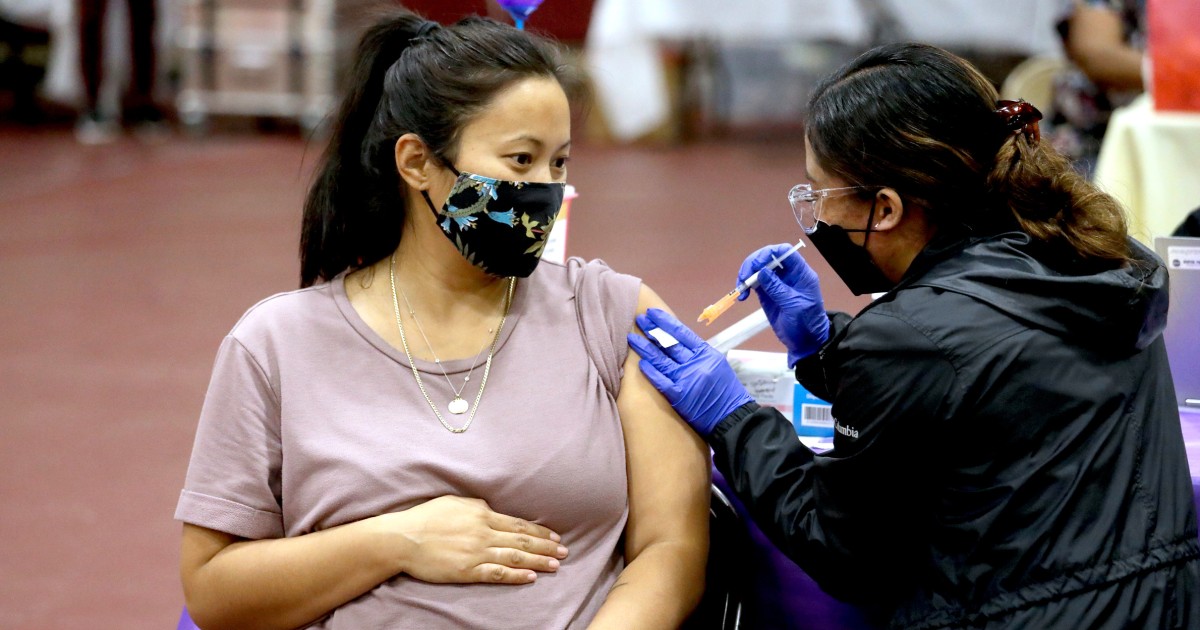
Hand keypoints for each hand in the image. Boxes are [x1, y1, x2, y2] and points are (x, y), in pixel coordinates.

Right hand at [386, 496, 567, 584]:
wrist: (403, 538)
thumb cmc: (425, 518)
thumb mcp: (454, 503)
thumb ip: (476, 507)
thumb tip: (491, 510)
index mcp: (481, 514)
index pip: (518, 524)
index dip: (539, 531)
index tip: (554, 537)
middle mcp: (483, 532)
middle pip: (522, 540)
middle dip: (546, 547)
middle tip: (565, 552)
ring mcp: (476, 552)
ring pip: (515, 557)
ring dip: (539, 561)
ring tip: (556, 565)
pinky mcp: (467, 570)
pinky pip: (497, 573)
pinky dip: (516, 576)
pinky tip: (532, 577)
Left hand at [627, 308, 754, 435]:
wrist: (733, 417)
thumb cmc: (725, 391)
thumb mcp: (716, 364)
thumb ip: (698, 353)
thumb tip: (676, 341)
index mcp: (706, 353)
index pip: (682, 333)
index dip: (665, 321)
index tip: (652, 313)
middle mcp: (696, 363)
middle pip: (669, 343)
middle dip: (652, 330)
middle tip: (639, 320)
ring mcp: (687, 379)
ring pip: (661, 360)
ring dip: (645, 348)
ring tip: (632, 338)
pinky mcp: (680, 397)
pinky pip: (661, 381)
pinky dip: (651, 372)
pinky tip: (640, 364)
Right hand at [737, 243, 828, 366]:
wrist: (805, 342)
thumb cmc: (806, 324)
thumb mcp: (794, 306)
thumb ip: (778, 288)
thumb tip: (761, 271)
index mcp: (800, 273)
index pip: (785, 252)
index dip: (769, 253)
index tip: (756, 264)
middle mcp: (788, 274)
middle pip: (768, 257)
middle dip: (753, 263)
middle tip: (744, 277)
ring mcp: (776, 283)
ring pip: (758, 268)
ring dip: (746, 275)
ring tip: (741, 288)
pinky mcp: (767, 293)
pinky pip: (754, 282)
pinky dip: (745, 286)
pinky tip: (742, 295)